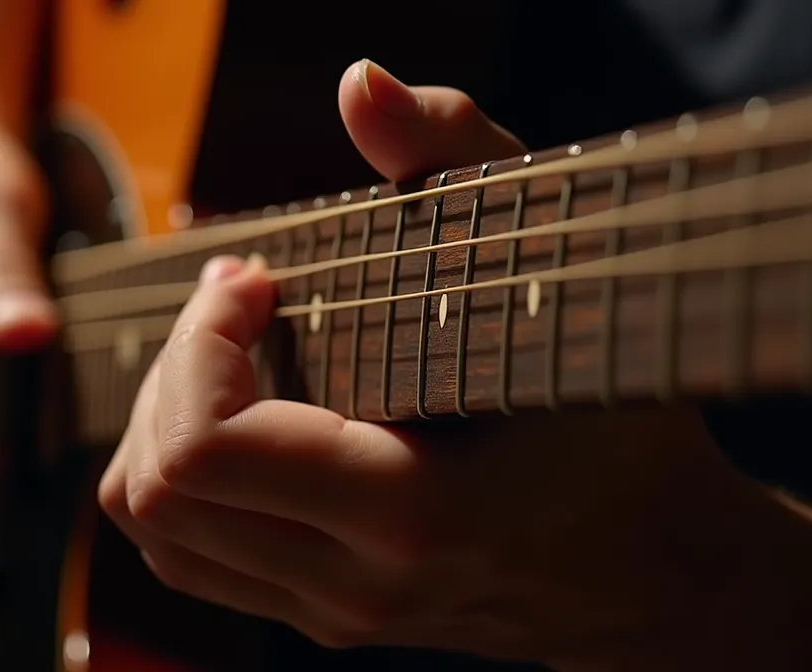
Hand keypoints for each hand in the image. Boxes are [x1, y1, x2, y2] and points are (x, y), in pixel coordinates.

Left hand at [99, 61, 811, 668]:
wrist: (655, 567)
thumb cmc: (620, 424)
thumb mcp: (560, 269)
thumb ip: (460, 158)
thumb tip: (361, 86)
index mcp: (410, 514)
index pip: (205, 448)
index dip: (200, 342)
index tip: (258, 281)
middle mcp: (356, 586)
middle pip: (156, 489)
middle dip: (173, 372)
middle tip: (240, 308)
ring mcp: (332, 615)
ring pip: (156, 528)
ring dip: (166, 421)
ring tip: (235, 356)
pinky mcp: (320, 618)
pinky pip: (188, 553)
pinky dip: (182, 472)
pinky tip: (244, 410)